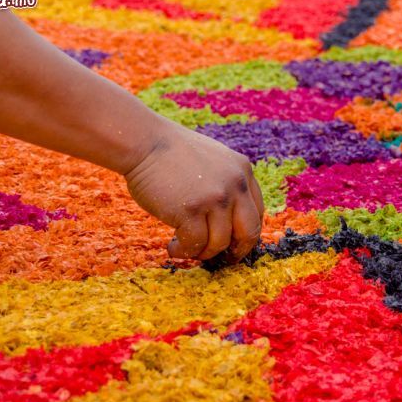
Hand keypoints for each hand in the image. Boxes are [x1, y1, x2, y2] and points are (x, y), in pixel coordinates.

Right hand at [124, 118, 264, 261]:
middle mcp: (235, 185)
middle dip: (237, 251)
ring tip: (184, 248)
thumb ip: (226, 184)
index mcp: (243, 171)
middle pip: (249, 232)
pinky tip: (173, 247)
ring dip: (202, 252)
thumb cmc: (171, 154)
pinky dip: (184, 252)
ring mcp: (215, 198)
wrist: (144, 142)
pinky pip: (195, 245)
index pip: (257, 212)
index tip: (235, 243)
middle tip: (224, 259)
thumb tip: (229, 221)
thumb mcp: (213, 160)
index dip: (246, 233)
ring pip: (219, 243)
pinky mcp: (191, 211)